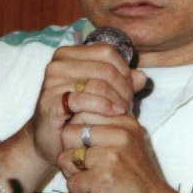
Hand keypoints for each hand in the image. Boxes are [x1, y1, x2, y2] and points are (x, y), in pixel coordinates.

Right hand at [28, 43, 145, 167]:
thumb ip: (122, 83)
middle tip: (130, 104)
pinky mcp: (50, 101)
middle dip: (123, 87)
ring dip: (117, 99)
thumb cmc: (77, 115)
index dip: (124, 70)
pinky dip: (104, 107)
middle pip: (105, 67)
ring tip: (124, 111)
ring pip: (98, 83)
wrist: (51, 140)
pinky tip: (115, 114)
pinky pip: (84, 100)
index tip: (131, 89)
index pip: (107, 51)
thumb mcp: (103, 95)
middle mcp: (58, 64)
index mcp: (69, 55)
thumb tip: (142, 76)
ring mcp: (52, 82)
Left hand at [57, 115, 175, 192]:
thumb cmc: (139, 182)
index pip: (81, 114)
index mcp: (125, 123)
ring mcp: (110, 156)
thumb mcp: (129, 146)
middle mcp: (119, 135)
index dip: (75, 136)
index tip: (87, 152)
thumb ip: (107, 131)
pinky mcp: (102, 178)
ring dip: (71, 175)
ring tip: (87, 184)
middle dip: (69, 154)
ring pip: (65, 157)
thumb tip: (70, 125)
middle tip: (83, 171)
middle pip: (68, 133)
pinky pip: (71, 182)